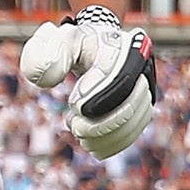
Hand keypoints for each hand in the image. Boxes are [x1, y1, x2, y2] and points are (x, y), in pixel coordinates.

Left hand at [20, 6, 156, 159]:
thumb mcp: (55, 43)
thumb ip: (46, 53)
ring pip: (134, 119)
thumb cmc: (70, 47)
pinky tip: (91, 146)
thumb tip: (49, 79)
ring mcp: (143, 87)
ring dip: (105, 135)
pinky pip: (134, 130)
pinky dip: (113, 143)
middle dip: (101, 121)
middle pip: (130, 100)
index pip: (116, 72)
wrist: (90, 50)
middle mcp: (139, 65)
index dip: (97, 92)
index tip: (74, 104)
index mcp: (118, 44)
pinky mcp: (141, 107)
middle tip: (74, 126)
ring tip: (79, 135)